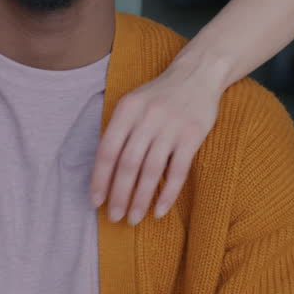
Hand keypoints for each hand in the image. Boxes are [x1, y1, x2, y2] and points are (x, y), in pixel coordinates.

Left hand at [90, 59, 223, 224]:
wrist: (198, 74)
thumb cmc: (160, 95)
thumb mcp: (133, 103)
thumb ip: (119, 130)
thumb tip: (104, 172)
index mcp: (127, 110)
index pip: (108, 150)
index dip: (100, 179)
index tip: (95, 202)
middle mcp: (147, 118)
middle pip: (128, 165)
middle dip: (119, 195)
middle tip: (114, 217)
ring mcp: (171, 127)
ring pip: (151, 171)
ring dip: (140, 199)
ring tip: (133, 219)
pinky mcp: (192, 136)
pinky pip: (178, 171)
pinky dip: (167, 194)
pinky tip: (159, 211)